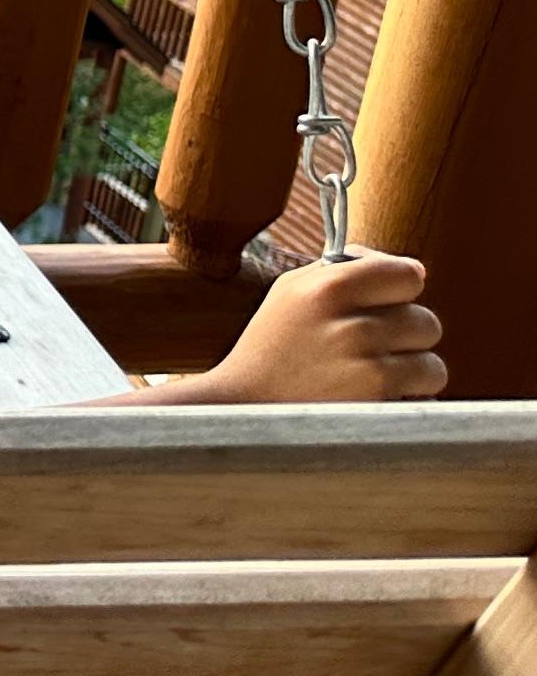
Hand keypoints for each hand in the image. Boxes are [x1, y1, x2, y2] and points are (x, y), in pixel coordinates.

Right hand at [198, 250, 443, 403]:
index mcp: (328, 287)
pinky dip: (407, 402)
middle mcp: (351, 324)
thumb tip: (410, 268)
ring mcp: (367, 368)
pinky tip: (373, 400)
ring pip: (433, 364)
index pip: (408, 274)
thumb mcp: (291, 291)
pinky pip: (425, 399)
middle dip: (405, 337)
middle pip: (426, 322)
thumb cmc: (272, 345)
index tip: (390, 300)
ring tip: (372, 377)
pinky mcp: (377, 405)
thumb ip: (344, 269)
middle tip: (369, 348)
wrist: (243, 408)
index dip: (402, 288)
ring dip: (411, 373)